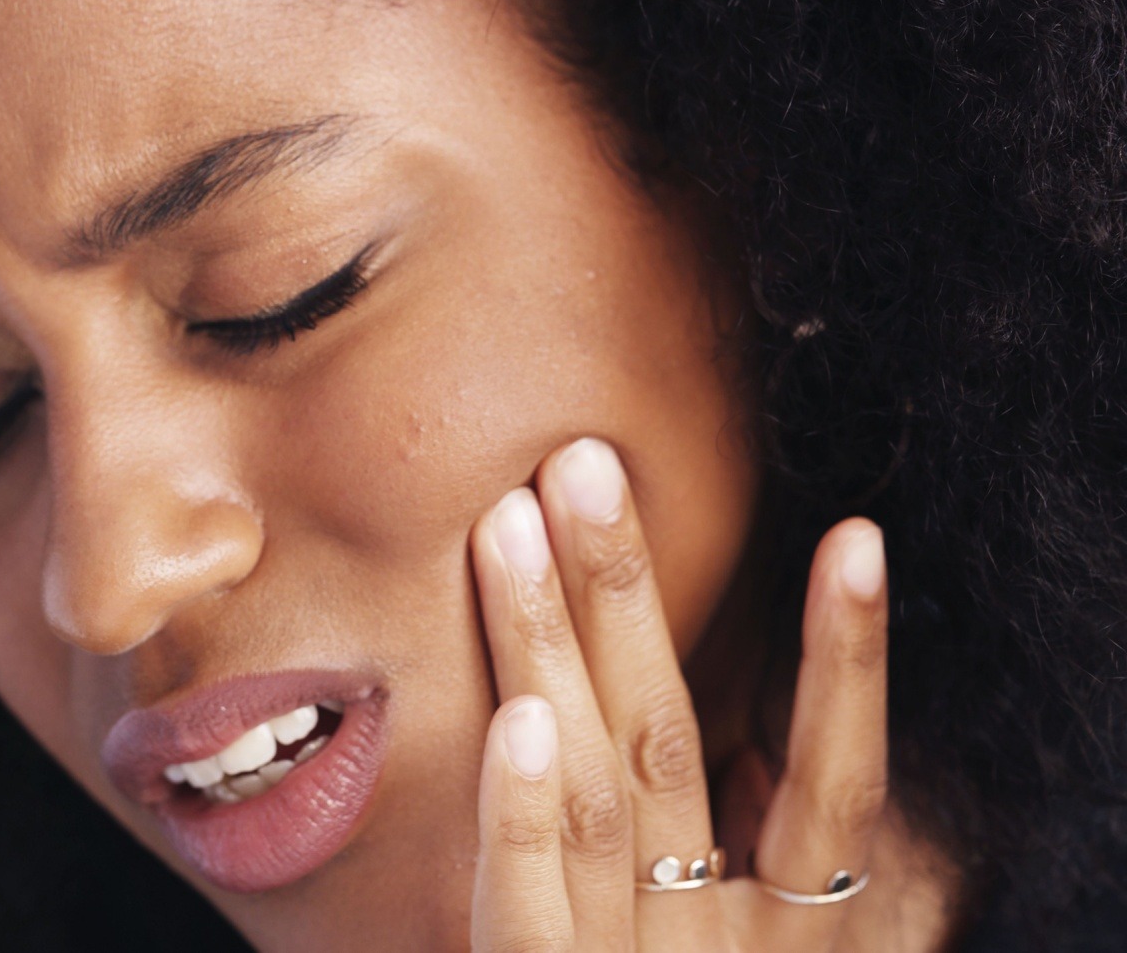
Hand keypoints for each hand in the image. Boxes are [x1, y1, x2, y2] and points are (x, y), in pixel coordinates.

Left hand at [468, 438, 888, 951]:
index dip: (850, 665)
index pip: (838, 787)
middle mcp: (718, 948)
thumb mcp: (720, 940)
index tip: (857, 538)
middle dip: (628, 597)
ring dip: (553, 649)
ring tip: (512, 525)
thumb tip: (733, 735)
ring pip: (599, 802)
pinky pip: (528, 917)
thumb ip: (735, 854)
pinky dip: (526, 817)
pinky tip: (519, 718)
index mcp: (784, 934)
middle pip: (674, 752)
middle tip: (584, 464)